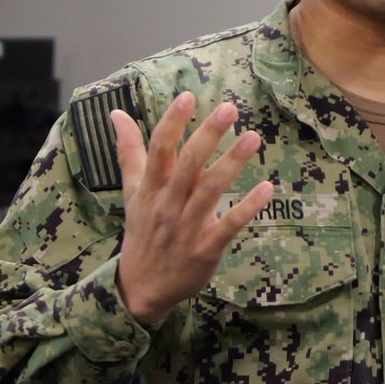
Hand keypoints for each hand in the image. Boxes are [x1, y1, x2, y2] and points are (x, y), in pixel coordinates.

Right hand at [111, 92, 273, 324]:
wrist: (142, 287)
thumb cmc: (142, 231)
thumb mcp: (131, 192)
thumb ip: (129, 152)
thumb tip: (116, 113)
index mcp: (150, 188)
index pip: (159, 149)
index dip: (172, 122)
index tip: (188, 96)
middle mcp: (167, 204)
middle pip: (187, 164)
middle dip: (207, 135)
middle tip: (229, 108)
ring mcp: (187, 227)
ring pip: (210, 190)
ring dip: (232, 162)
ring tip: (254, 137)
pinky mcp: (207, 248)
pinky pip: (229, 224)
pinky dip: (248, 207)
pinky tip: (267, 188)